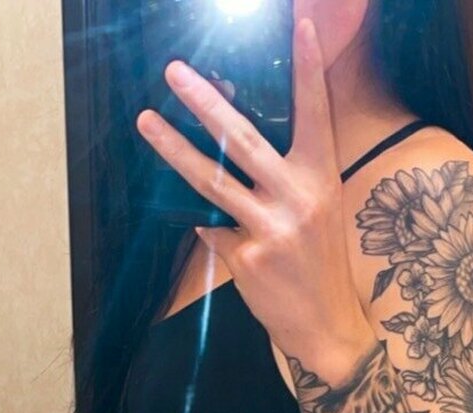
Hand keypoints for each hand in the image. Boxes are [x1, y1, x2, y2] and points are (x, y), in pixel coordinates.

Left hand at [135, 6, 378, 383]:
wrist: (326, 324)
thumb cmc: (320, 263)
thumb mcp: (320, 210)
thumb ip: (288, 176)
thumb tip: (235, 144)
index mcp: (322, 179)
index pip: (315, 113)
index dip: (308, 69)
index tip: (301, 25)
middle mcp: (299, 198)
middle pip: (244, 140)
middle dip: (206, 103)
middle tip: (176, 73)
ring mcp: (270, 228)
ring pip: (212, 180)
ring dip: (174, 148)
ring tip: (146, 121)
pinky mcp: (246, 257)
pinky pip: (212, 227)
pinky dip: (209, 224)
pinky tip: (213, 228)